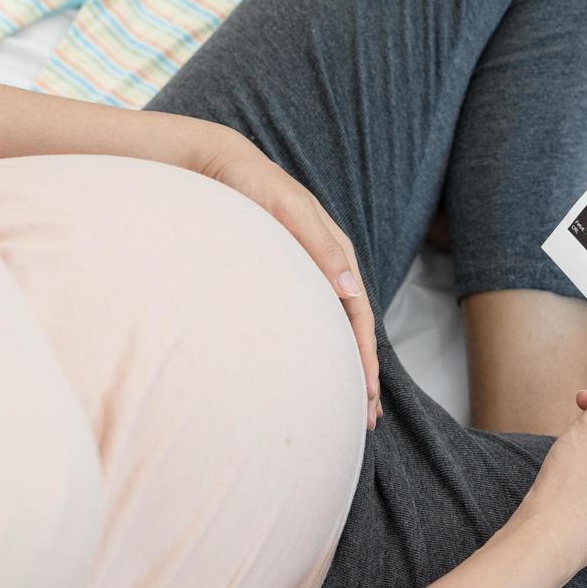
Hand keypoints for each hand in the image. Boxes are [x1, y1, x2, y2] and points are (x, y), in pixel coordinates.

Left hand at [200, 128, 380, 427]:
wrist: (219, 165)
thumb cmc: (253, 186)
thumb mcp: (288, 211)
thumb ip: (318, 246)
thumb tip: (350, 290)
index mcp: (337, 253)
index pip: (359, 317)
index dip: (364, 360)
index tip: (367, 397)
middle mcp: (328, 267)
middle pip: (353, 331)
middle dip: (362, 376)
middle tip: (367, 421)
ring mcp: (308, 274)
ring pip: (334, 330)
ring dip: (345, 370)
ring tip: (352, 409)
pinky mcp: (287, 277)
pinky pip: (314, 321)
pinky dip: (322, 351)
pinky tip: (318, 372)